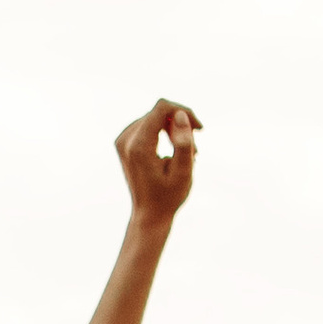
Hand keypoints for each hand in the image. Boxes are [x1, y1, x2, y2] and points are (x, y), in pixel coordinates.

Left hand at [116, 95, 198, 225]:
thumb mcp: (183, 173)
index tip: (199, 129)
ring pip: (155, 117)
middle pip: (159, 111)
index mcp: (138, 146)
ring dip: (174, 129)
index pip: (162, 108)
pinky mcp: (124, 141)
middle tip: (196, 149)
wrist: (149, 215)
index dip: (184, 112)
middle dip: (181, 124)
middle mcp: (126, 140)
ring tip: (189, 152)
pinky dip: (164, 132)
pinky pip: (149, 124)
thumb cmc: (168, 197)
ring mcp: (122, 140)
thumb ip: (184, 142)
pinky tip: (174, 151)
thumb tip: (180, 114)